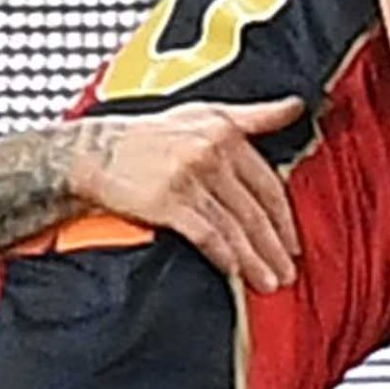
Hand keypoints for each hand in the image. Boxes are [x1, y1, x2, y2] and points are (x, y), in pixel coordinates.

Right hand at [71, 96, 303, 292]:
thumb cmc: (149, 135)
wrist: (94, 153)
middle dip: (274, 247)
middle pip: (255, 210)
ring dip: (254, 260)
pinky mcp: (168, 203)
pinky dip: (224, 257)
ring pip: (234, 227)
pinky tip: (234, 272)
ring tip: (267, 282)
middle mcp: (211, 154)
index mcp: (225, 132)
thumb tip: (294, 106)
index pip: (268, 183)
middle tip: (286, 272)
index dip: (284, 219)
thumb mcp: (203, 113)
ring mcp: (189, 179)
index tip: (292, 243)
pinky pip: (207, 236)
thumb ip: (253, 115)